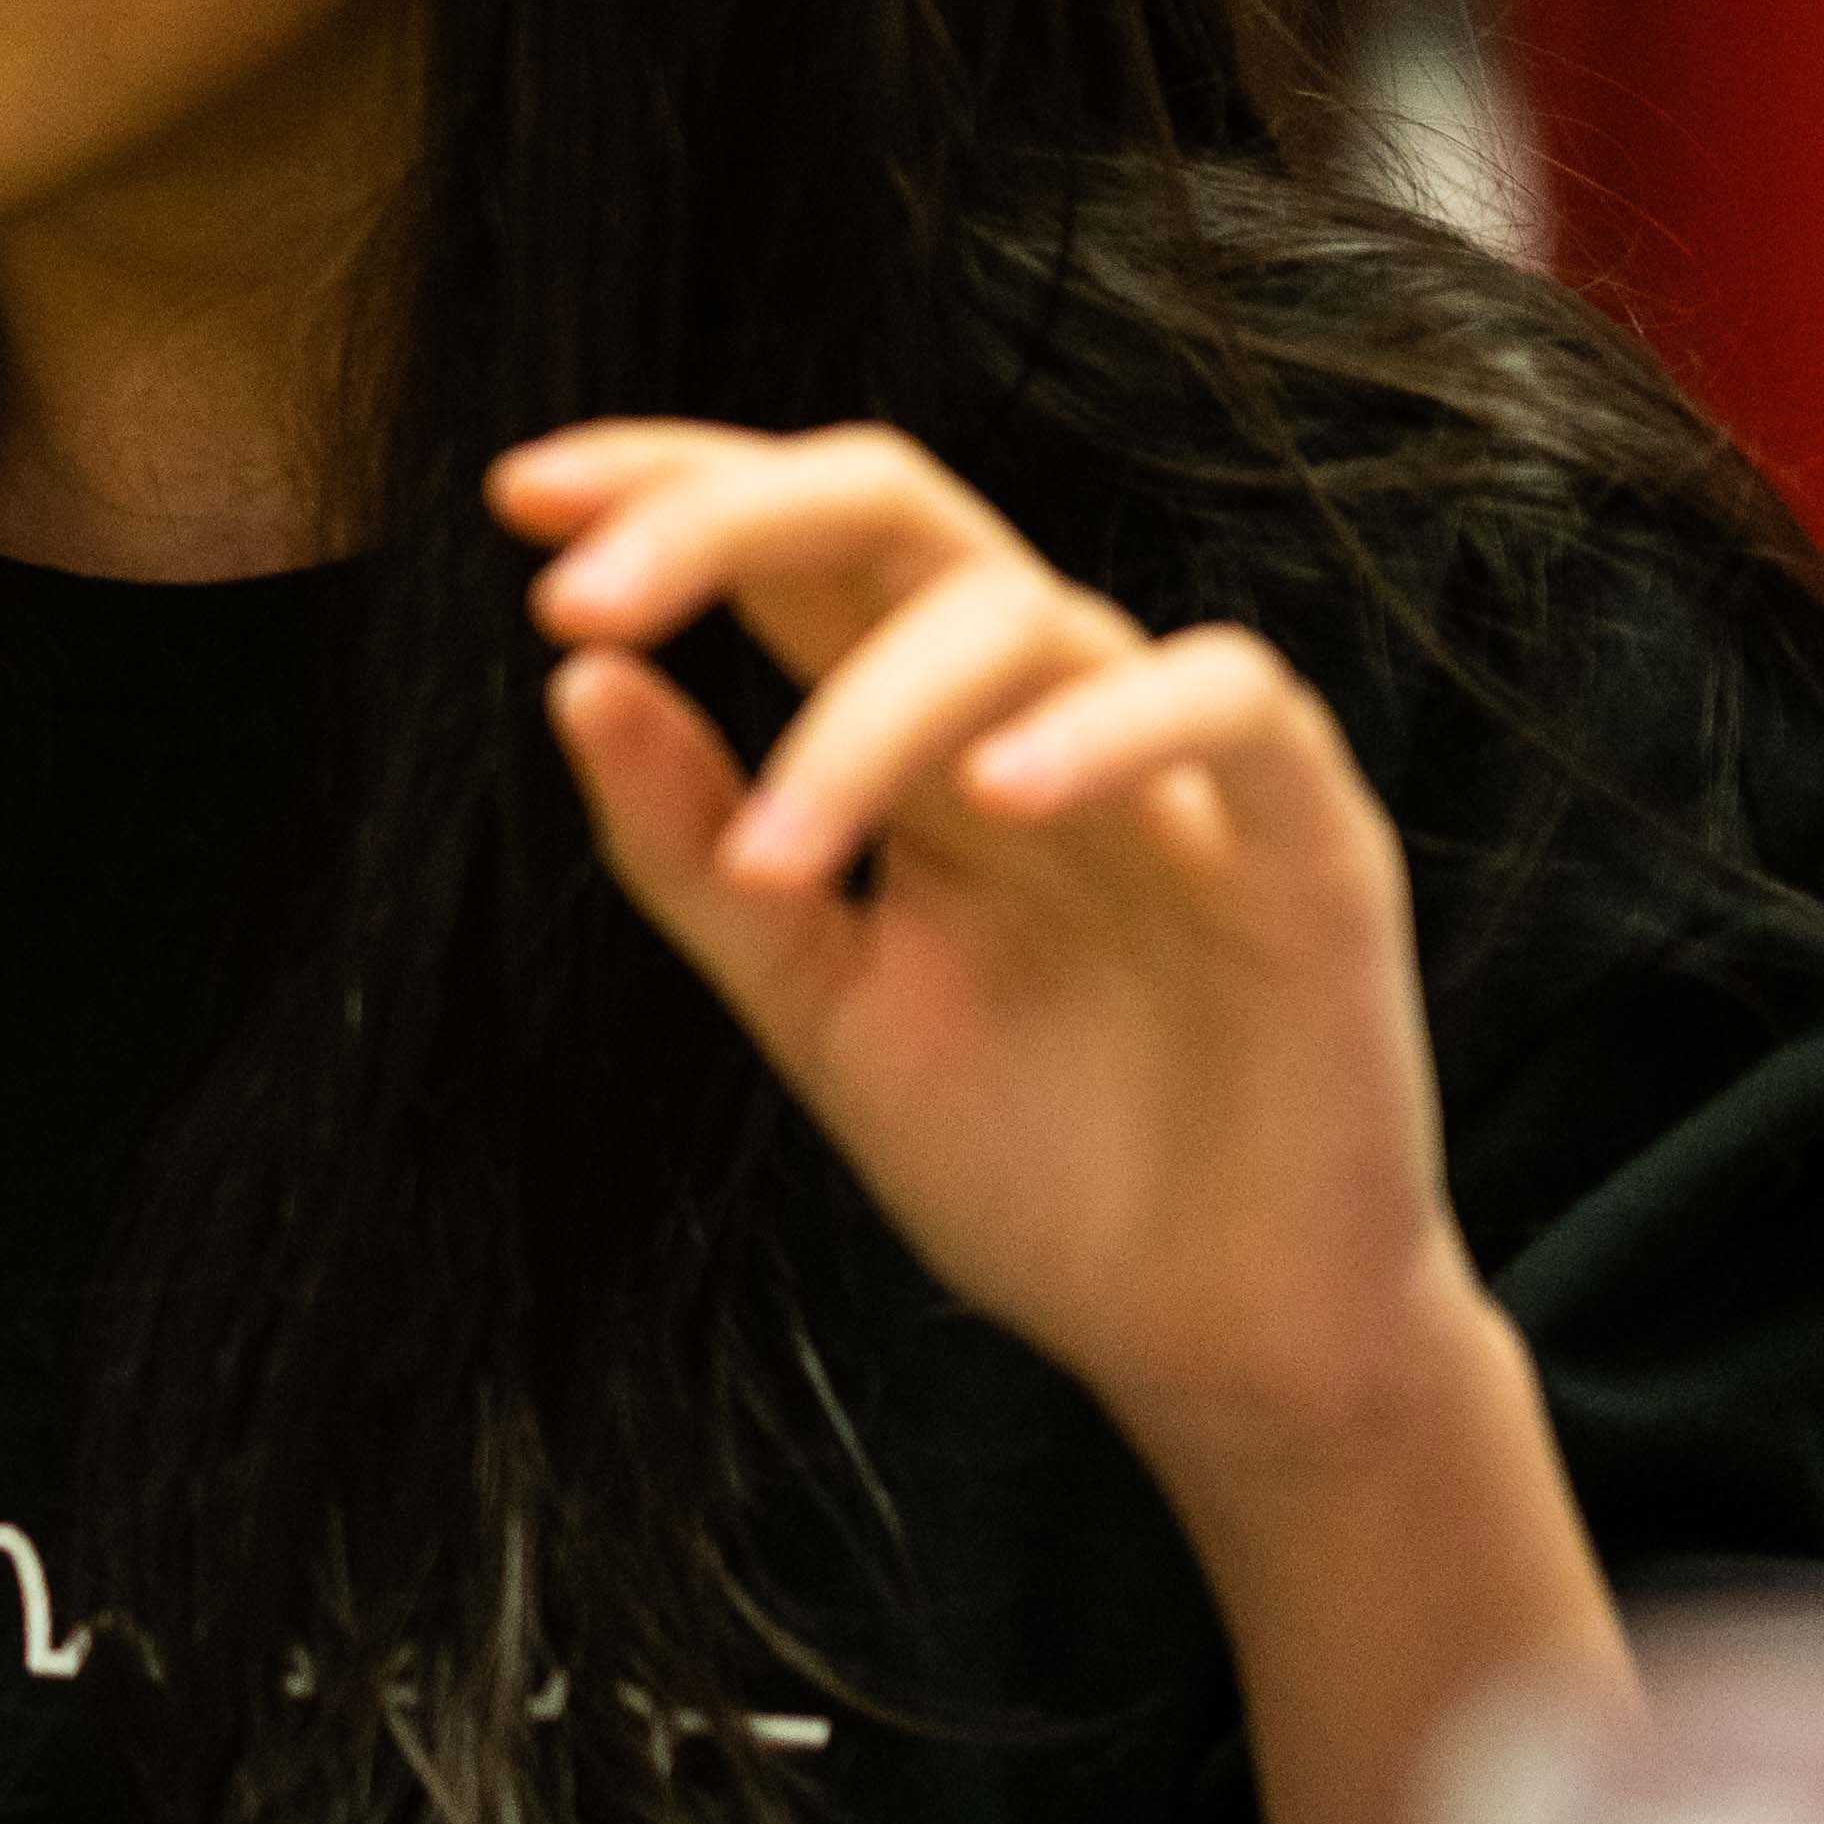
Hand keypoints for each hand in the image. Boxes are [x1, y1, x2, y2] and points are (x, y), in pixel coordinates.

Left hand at [498, 418, 1476, 1474]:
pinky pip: (1235, 703)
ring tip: (774, 855)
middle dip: (725, 522)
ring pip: (1026, 615)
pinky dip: (1111, 724)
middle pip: (896, 515)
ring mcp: (1176, 769)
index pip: (794, 549)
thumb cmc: (1026, 1164)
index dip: (668, 487)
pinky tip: (996, 800)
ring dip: (867, 716)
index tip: (513, 500)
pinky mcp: (1310, 841)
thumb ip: (690, 850)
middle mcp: (1038, 716)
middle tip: (578, 598)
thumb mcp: (812, 1002)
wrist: (1206, 1337)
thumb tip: (574, 675)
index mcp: (914, 743)